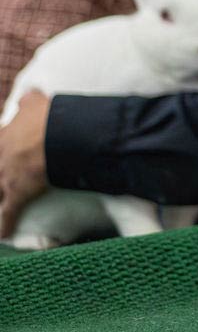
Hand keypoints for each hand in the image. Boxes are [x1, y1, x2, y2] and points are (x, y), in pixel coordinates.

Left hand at [0, 89, 50, 237]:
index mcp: (2, 138)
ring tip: (1, 205)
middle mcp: (0, 159)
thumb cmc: (47, 117)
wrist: (58, 136)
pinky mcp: (17, 194)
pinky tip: (4, 234)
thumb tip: (27, 97)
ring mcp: (6, 178)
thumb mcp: (35, 102)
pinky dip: (5, 226)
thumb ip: (28, 102)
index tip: (2, 156)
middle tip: (1, 181)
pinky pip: (7, 213)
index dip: (1, 151)